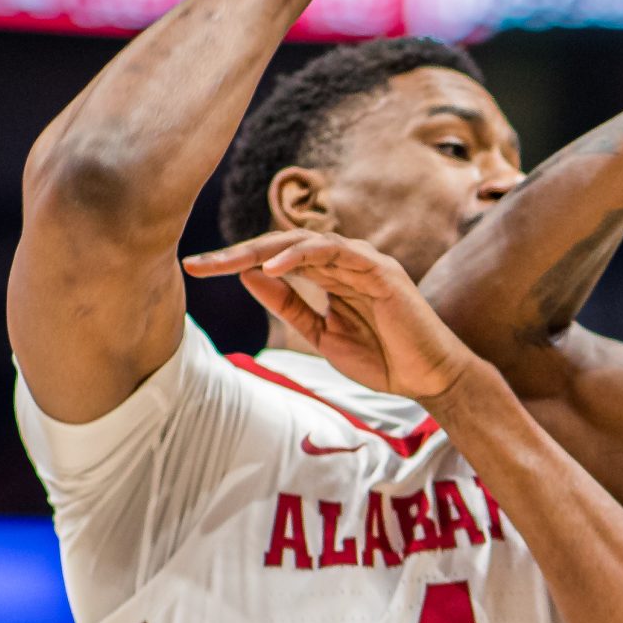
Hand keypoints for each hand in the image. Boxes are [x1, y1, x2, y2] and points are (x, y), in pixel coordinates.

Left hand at [205, 230, 476, 402]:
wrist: (425, 379)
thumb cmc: (380, 357)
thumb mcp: (320, 333)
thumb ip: (289, 304)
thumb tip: (249, 277)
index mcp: (328, 275)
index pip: (275, 260)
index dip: (235, 263)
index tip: (197, 270)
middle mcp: (343, 261)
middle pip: (281, 246)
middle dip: (236, 254)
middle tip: (196, 264)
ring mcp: (362, 261)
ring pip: (303, 243)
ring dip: (261, 251)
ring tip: (226, 263)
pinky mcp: (379, 269)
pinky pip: (334, 252)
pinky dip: (301, 256)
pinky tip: (270, 268)